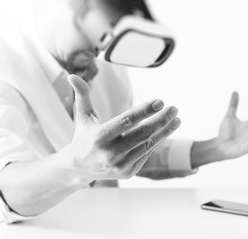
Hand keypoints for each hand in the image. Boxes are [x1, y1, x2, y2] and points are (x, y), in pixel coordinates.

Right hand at [65, 75, 180, 179]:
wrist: (79, 168)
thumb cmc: (83, 136)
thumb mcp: (82, 116)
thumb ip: (81, 95)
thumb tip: (72, 75)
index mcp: (99, 136)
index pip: (126, 121)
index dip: (144, 111)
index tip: (160, 102)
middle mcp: (110, 153)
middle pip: (142, 134)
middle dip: (161, 120)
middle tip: (174, 109)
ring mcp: (120, 165)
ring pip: (148, 145)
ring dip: (165, 131)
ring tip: (176, 119)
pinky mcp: (127, 172)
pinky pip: (146, 154)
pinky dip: (157, 142)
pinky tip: (164, 131)